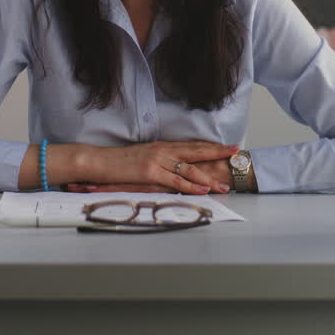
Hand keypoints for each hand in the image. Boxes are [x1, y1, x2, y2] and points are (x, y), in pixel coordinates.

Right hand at [65, 158, 230, 193]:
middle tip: (236, 153)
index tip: (227, 146)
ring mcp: (157, 160)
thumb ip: (158, 161)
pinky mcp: (150, 172)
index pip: (191, 145)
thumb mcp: (141, 157)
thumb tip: (171, 168)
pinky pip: (175, 181)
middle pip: (196, 150)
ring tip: (224, 183)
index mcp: (161, 146)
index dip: (210, 145)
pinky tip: (203, 189)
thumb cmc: (116, 162)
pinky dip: (191, 186)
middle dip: (218, 152)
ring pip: (189, 168)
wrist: (97, 161)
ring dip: (209, 176)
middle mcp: (162, 150)